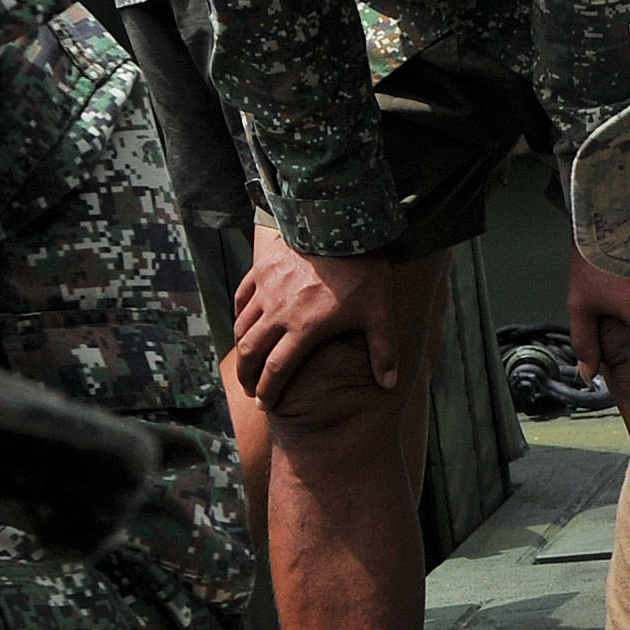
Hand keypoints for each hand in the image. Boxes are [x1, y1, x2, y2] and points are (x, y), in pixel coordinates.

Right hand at [231, 232, 407, 408]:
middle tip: (249, 389)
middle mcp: (279, 311)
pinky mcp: (262, 269)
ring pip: (242, 326)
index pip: (277, 370)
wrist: (342, 225)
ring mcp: (267, 289)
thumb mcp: (380, 313)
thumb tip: (389, 384)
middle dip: (246, 376)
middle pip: (251, 352)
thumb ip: (384, 351)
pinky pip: (242, 297)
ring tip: (245, 361)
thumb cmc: (365, 272)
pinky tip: (243, 324)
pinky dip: (240, 315)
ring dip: (241, 348)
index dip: (268, 391)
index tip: (265, 405)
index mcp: (304, 328)